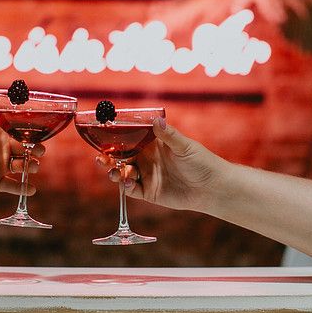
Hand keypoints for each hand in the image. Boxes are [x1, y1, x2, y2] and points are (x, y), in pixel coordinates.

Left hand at [0, 99, 44, 198]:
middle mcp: (1, 150)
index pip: (17, 131)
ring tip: (31, 167)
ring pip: (20, 166)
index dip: (29, 132)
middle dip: (34, 150)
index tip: (39, 131)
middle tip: (39, 151)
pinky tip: (31, 189)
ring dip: (29, 166)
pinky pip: (12, 185)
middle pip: (23, 150)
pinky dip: (22, 188)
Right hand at [97, 118, 222, 211]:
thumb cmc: (201, 162)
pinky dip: (126, 186)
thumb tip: (156, 120)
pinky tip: (127, 183)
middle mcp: (147, 159)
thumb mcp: (185, 147)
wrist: (212, 188)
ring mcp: (147, 175)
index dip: (115, 138)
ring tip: (114, 172)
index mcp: (153, 144)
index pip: (129, 139)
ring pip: (123, 173)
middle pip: (121, 157)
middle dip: (108, 157)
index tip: (103, 136)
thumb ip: (169, 136)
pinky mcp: (149, 192)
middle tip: (100, 158)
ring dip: (115, 172)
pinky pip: (131, 190)